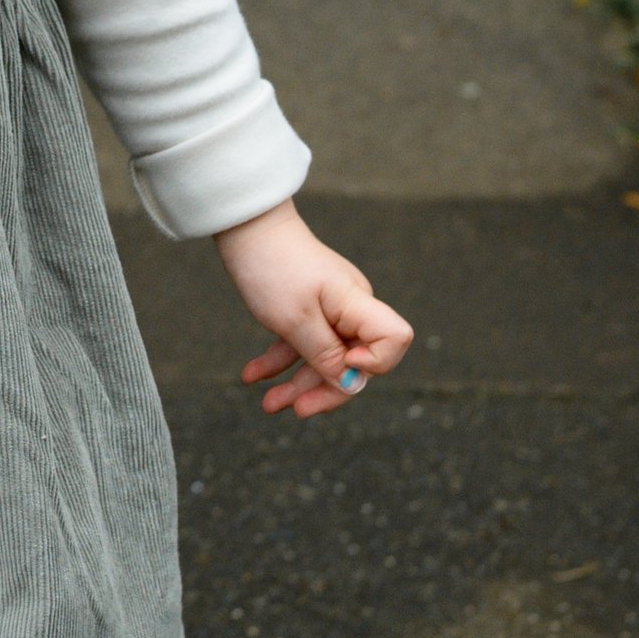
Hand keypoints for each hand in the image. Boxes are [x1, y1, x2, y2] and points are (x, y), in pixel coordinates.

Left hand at [215, 200, 411, 418]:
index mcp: (357, 304)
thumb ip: (324, 355)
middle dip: (326, 390)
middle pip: (353, 362)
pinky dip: (279, 361)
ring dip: (296, 383)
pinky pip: (300, 344)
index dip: (374, 363)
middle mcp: (350, 308)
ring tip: (267, 405)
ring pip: (322, 357)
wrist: (244, 227)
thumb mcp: (295, 319)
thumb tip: (351, 386)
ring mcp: (328, 309)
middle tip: (296, 411)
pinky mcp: (305, 308)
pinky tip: (253, 376)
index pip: (394, 340)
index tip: (340, 364)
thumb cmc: (272, 267)